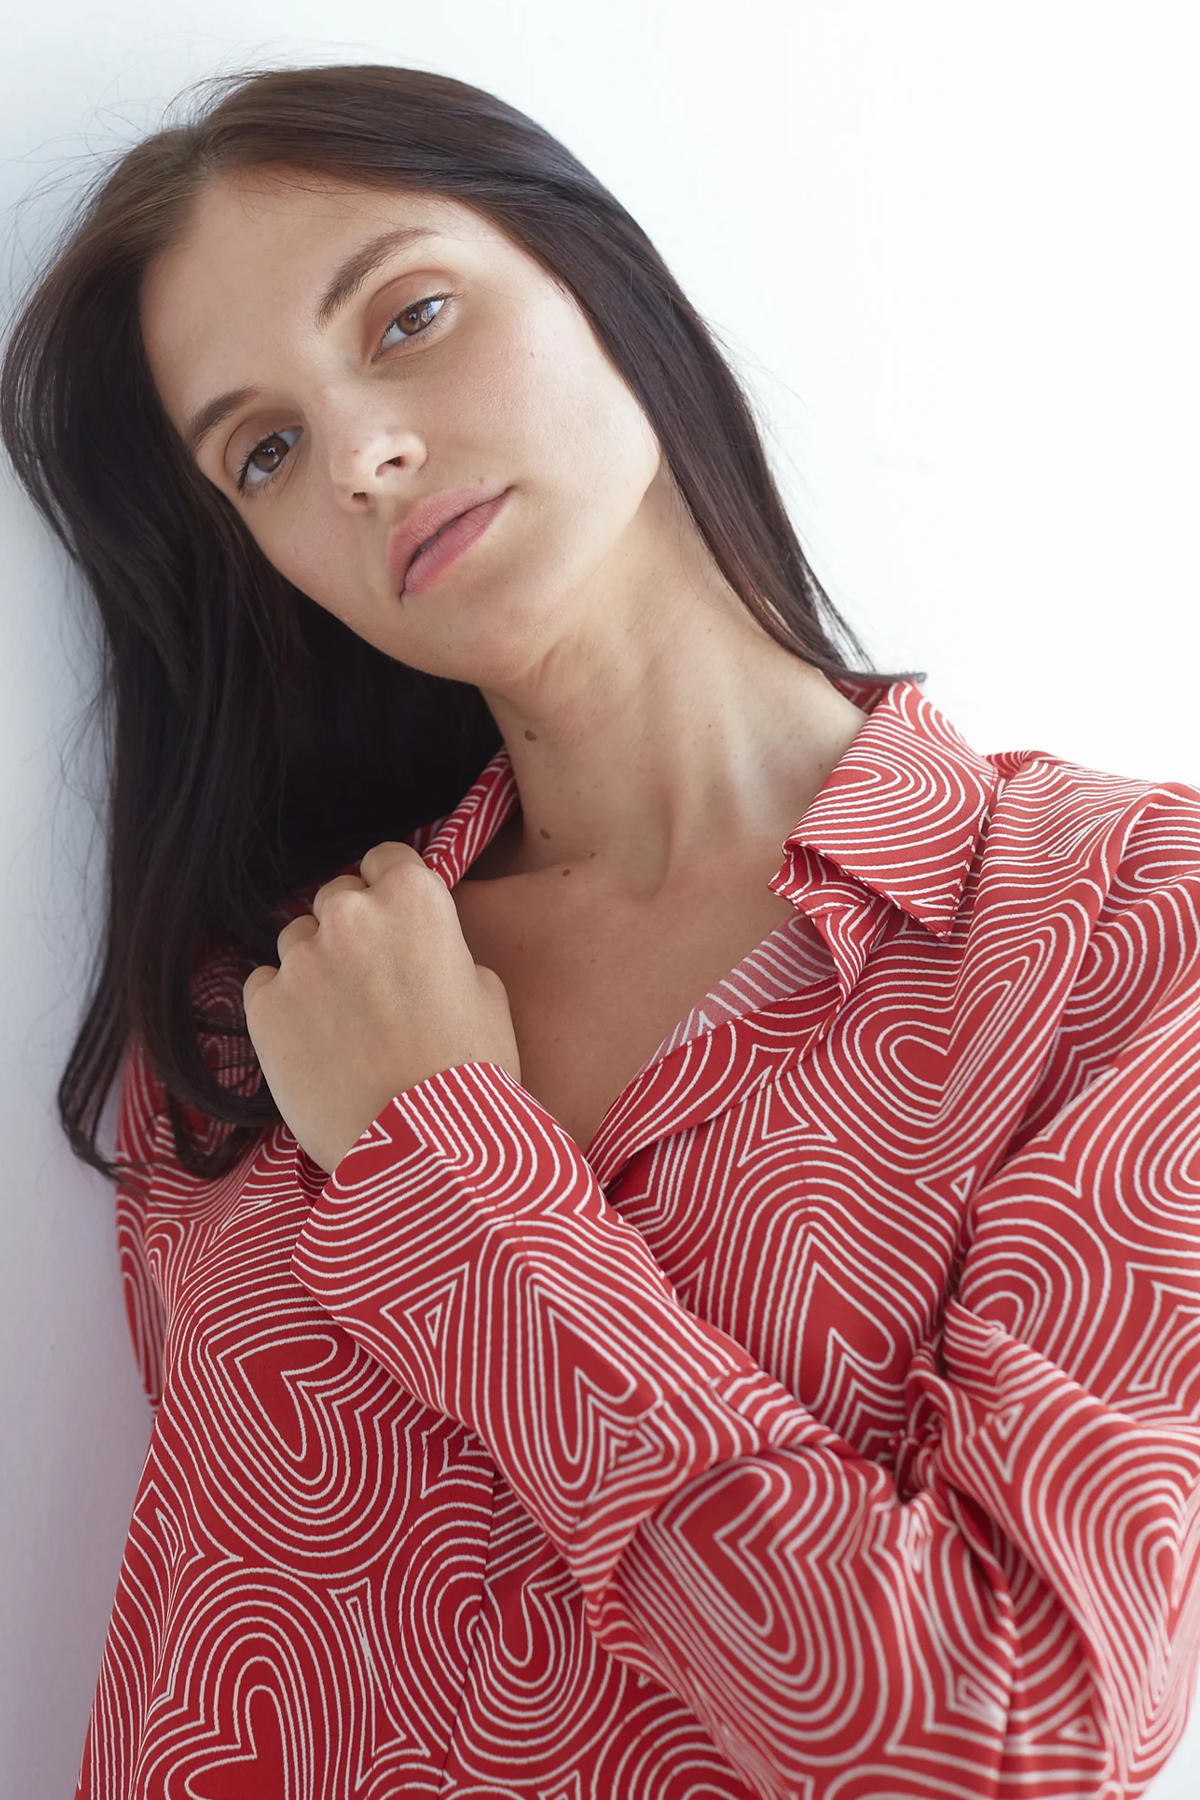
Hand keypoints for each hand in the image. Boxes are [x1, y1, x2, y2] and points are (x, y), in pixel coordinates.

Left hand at [243, 842, 521, 1173]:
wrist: (426, 1150)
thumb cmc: (471, 1073)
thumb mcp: (486, 992)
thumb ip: (444, 950)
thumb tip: (419, 950)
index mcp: (414, 899)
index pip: (385, 858)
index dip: (391, 889)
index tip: (394, 920)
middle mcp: (350, 915)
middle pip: (337, 897)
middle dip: (351, 929)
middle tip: (372, 983)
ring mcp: (301, 960)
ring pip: (296, 940)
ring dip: (316, 967)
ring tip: (344, 1024)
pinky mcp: (264, 1007)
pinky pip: (264, 986)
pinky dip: (283, 1007)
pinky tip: (315, 1045)